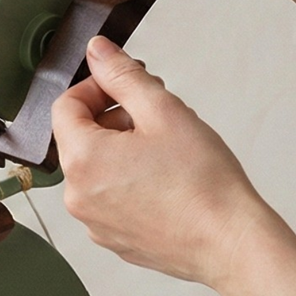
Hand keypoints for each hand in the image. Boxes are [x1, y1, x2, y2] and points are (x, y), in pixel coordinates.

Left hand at [52, 35, 282, 287]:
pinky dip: (127, 183)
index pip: (64, 107)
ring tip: (165, 152)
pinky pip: (109, 199)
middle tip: (155, 118)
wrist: (230, 243)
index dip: (95, 88)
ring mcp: (93, 222)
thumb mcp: (164, 111)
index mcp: (82, 160)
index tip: (125, 87)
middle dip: (112, 119)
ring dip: (121, 151)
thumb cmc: (203, 183)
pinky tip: (164, 182)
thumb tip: (97, 52)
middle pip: (78, 139)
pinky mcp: (113, 239)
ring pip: (95, 170)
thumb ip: (123, 76)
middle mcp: (77, 196)